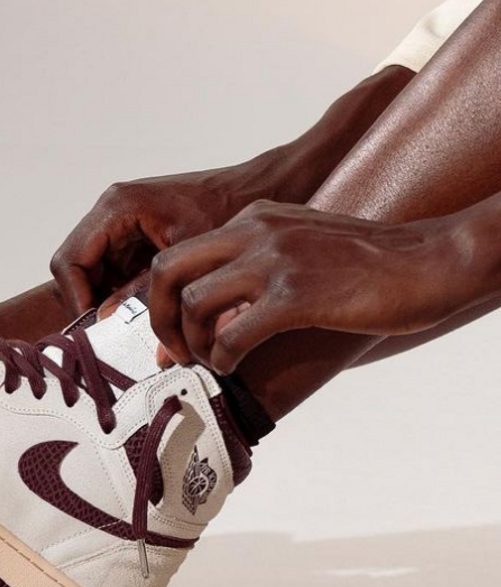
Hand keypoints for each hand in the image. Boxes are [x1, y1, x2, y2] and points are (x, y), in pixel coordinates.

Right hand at [51, 162, 277, 316]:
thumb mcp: (188, 261)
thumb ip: (145, 293)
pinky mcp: (136, 233)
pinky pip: (114, 268)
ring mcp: (122, 221)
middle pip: (76, 267)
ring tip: (131, 327)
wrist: (263, 188)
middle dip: (90, 301)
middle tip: (112, 335)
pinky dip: (122, 293)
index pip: (69, 260)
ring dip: (105, 299)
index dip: (77, 299)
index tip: (96, 330)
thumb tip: (111, 325)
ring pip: (92, 271)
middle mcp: (112, 210)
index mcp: (117, 207)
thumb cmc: (232, 210)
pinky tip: (145, 311)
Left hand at [147, 200, 466, 373]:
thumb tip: (214, 319)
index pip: (177, 255)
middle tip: (175, 352)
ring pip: (192, 304)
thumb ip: (255, 271)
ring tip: (211, 362)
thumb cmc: (368, 265)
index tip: (171, 337)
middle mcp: (254, 232)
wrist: (429, 261)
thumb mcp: (299, 246)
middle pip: (166, 272)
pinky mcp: (296, 295)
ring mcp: (274, 261)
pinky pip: (232, 333)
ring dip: (192, 343)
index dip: (160, 302)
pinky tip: (234, 366)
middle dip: (157, 320)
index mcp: (251, 219)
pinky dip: (222, 358)